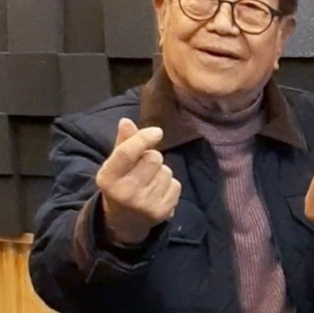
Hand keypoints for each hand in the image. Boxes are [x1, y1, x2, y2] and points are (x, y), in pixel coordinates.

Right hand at [95, 118, 181, 244]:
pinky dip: (170, 185)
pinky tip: (157, 193)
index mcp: (108, 178)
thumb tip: (126, 121)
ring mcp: (144, 204)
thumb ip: (123, 142)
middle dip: (152, 157)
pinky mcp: (162, 212)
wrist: (123, 223)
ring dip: (161, 172)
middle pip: (153, 158)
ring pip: (166, 171)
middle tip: (143, 168)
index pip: (127, 153)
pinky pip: (176, 185)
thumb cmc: (121, 184)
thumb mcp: (115, 165)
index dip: (144, 138)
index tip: (157, 132)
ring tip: (149, 182)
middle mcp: (125, 193)